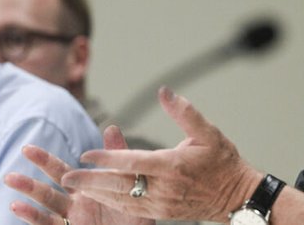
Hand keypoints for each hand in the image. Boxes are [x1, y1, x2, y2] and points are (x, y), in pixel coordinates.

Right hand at [4, 126, 152, 224]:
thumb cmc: (135, 218)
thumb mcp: (131, 187)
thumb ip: (119, 159)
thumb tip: (111, 127)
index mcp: (87, 188)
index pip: (62, 171)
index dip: (44, 160)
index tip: (27, 149)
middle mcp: (76, 203)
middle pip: (51, 183)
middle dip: (37, 170)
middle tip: (22, 151)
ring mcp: (73, 219)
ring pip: (47, 203)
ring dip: (29, 191)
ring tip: (10, 178)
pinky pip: (49, 224)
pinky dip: (32, 216)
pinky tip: (17, 206)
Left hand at [60, 87, 261, 222]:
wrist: (238, 197)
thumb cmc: (223, 162)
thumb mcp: (208, 132)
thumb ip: (184, 112)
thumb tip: (164, 91)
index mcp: (172, 166)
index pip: (132, 162)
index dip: (107, 158)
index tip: (86, 153)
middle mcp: (164, 188)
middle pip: (120, 185)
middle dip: (91, 181)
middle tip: (66, 177)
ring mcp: (162, 204)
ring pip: (122, 200)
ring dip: (97, 193)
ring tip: (75, 186)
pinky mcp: (162, 214)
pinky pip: (131, 209)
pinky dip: (112, 202)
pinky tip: (99, 196)